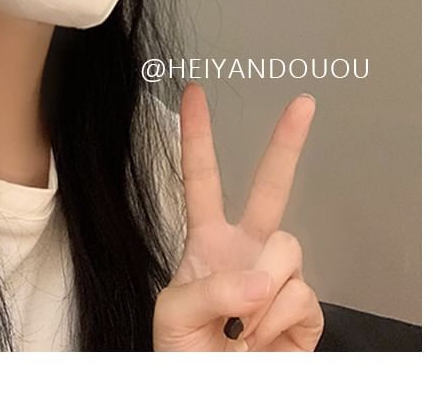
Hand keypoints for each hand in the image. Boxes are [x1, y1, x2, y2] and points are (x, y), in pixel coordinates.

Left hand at [153, 83, 323, 350]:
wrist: (212, 391)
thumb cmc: (184, 352)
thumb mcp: (173, 313)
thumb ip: (209, 288)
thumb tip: (261, 277)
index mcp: (208, 242)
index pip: (201, 180)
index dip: (196, 137)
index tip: (194, 95)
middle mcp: (246, 250)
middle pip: (271, 187)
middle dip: (285, 144)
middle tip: (302, 105)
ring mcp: (277, 276)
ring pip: (286, 249)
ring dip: (258, 292)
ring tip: (237, 325)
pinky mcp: (305, 308)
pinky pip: (301, 293)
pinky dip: (276, 319)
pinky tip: (259, 337)